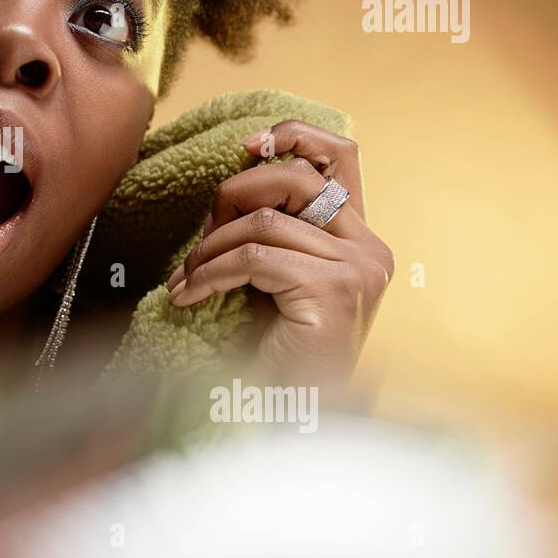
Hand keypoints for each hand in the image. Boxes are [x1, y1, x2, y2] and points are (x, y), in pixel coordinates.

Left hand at [165, 120, 393, 385]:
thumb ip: (269, 230)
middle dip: (235, 194)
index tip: (246, 148)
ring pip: (264, 220)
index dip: (293, 137)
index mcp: (360, 240)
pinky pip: (253, 258)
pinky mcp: (334, 290)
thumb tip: (230, 182)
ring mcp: (357, 269)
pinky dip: (209, 274)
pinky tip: (189, 297)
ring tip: (188, 278)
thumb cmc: (275, 354)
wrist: (291, 420)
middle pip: (297, 176)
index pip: (342, 154)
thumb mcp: (273, 277)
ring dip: (210, 248)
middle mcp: (370, 249)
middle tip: (203, 238)